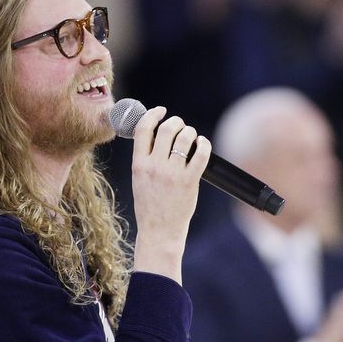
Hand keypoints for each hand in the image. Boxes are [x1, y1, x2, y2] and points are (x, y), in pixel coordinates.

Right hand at [130, 107, 210, 283]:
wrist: (159, 231)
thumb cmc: (149, 206)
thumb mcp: (139, 179)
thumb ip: (145, 158)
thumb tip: (157, 135)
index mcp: (139, 164)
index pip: (143, 129)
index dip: (153, 114)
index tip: (160, 111)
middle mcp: (155, 166)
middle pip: (167, 129)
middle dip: (176, 122)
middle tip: (180, 126)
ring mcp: (173, 174)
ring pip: (184, 137)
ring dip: (190, 132)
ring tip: (191, 137)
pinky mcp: (189, 181)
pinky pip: (200, 153)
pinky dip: (203, 144)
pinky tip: (202, 144)